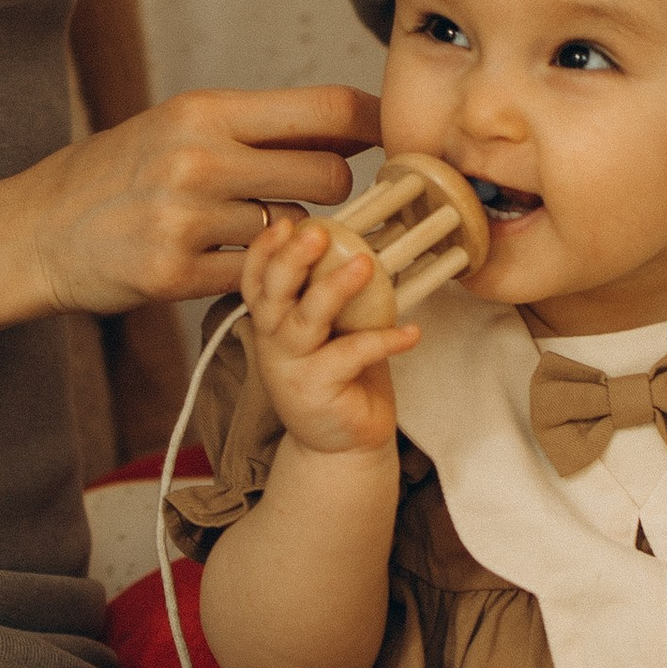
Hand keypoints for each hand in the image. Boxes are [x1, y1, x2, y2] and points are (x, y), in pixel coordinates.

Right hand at [0, 86, 378, 329]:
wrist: (34, 231)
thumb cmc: (116, 174)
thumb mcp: (180, 126)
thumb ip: (258, 128)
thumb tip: (350, 126)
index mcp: (204, 110)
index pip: (324, 109)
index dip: (371, 125)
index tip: (388, 139)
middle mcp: (199, 158)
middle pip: (328, 177)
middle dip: (337, 194)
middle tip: (316, 201)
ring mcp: (186, 219)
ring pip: (296, 233)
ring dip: (293, 239)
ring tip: (256, 232)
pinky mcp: (174, 274)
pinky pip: (256, 279)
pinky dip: (257, 276)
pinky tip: (229, 263)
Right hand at [241, 213, 414, 456]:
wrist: (342, 445)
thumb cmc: (339, 380)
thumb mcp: (327, 331)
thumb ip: (327, 297)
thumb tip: (358, 247)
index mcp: (272, 322)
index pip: (255, 279)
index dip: (264, 249)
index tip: (287, 222)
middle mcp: (273, 343)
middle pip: (271, 294)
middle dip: (290, 259)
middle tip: (317, 232)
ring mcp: (291, 368)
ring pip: (305, 320)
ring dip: (333, 289)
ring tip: (365, 264)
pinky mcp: (316, 391)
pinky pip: (351, 355)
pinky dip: (384, 340)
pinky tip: (411, 333)